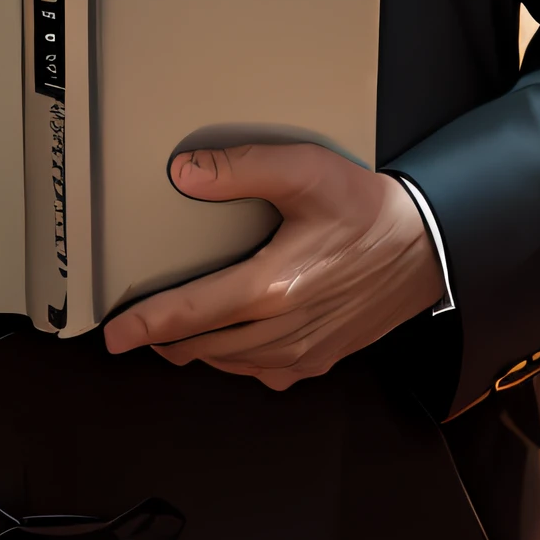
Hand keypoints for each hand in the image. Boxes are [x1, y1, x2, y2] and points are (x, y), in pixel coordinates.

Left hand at [101, 144, 443, 388]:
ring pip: (227, 363)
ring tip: (177, 328)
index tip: (113, 334)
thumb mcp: (307, 171)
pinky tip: (231, 340)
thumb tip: (185, 173)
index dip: (144, 325)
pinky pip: (261, 372)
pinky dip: (235, 359)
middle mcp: (284, 329)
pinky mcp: (318, 361)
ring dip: (197, 348)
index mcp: (273, 287)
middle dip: (163, 336)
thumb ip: (242, 167)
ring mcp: (302, 352)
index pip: (190, 313)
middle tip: (138, 323)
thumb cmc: (368, 210)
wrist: (426, 248)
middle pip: (200, 345)